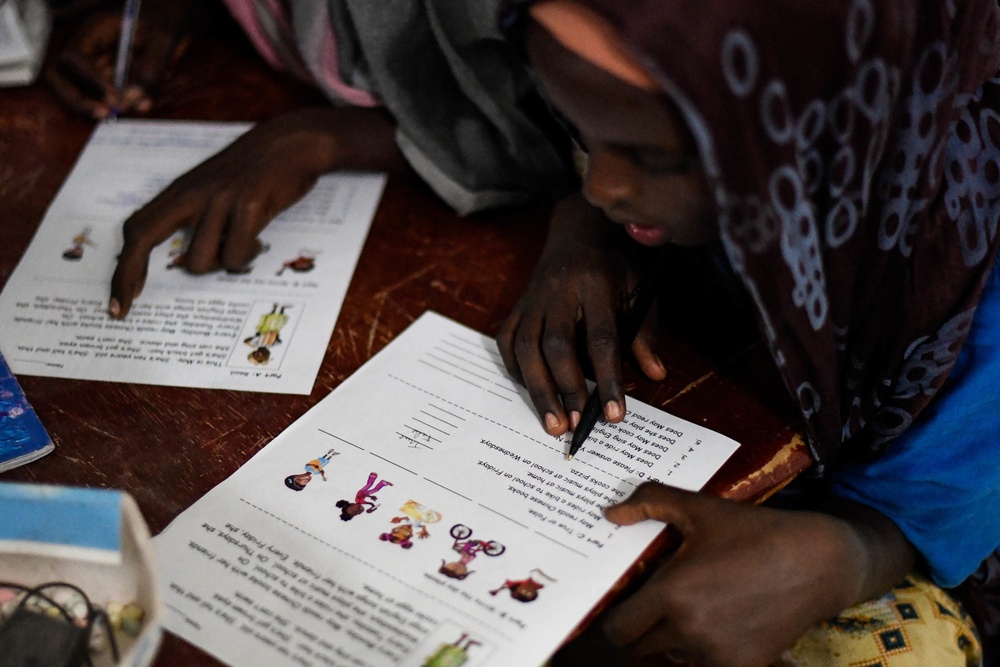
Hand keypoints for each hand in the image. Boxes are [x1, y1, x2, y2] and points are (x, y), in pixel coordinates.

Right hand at [45, 0, 197, 118]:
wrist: (168, 26)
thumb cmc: (164, 25)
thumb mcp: (162, 42)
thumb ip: (149, 69)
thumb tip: (130, 100)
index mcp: (95, 32)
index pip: (75, 58)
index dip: (90, 81)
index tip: (113, 98)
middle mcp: (88, 50)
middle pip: (62, 78)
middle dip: (78, 100)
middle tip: (105, 114)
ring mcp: (95, 67)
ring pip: (79, 92)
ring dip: (97, 108)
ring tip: (122, 113)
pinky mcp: (108, 81)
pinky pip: (103, 99)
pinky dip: (120, 107)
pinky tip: (143, 105)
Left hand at [109, 106, 405, 317]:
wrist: (295, 142)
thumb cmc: (259, 172)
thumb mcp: (217, 187)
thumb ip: (197, 215)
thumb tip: (187, 259)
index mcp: (182, 190)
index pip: (137, 227)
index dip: (123, 264)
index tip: (119, 296)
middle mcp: (192, 193)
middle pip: (142, 238)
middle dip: (128, 279)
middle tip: (122, 310)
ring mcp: (219, 199)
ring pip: (199, 261)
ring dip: (221, 265)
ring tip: (242, 248)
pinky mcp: (248, 205)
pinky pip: (236, 256)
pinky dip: (247, 257)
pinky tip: (259, 242)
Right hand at [496, 192, 664, 435]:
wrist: (579, 227)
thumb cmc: (616, 262)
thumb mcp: (640, 287)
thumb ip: (645, 331)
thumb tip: (655, 374)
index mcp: (596, 283)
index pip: (602, 338)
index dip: (608, 378)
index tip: (614, 415)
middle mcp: (559, 290)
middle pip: (557, 346)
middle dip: (566, 389)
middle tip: (573, 426)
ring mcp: (533, 297)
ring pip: (526, 346)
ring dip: (537, 388)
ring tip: (552, 423)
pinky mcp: (518, 304)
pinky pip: (508, 340)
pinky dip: (516, 369)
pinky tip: (531, 391)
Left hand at [601, 483, 915, 666]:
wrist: (818, 562)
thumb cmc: (753, 532)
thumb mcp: (699, 508)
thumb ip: (649, 502)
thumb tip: (609, 514)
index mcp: (671, 594)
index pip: (616, 631)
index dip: (610, 621)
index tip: (618, 606)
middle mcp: (690, 631)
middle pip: (640, 646)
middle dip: (641, 626)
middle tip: (652, 603)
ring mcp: (717, 654)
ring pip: (672, 655)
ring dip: (673, 637)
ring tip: (691, 605)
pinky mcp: (744, 666)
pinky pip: (706, 664)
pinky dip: (704, 648)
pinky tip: (719, 619)